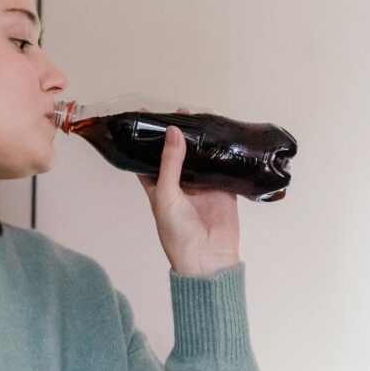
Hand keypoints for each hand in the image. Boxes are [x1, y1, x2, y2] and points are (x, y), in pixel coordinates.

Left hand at [138, 121, 240, 276]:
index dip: (147, 138)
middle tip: (181, 111)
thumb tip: (173, 132)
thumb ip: (169, 163)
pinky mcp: (222, 190)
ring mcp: (202, 186)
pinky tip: (223, 135)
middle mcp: (180, 185)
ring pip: (200, 156)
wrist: (207, 259)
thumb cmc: (177, 235)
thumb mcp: (166, 195)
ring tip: (201, 116)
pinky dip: (223, 153)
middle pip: (177, 153)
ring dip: (201, 140)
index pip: (148, 157)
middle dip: (178, 134)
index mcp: (158, 187)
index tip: (146, 115)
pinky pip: (222, 167)